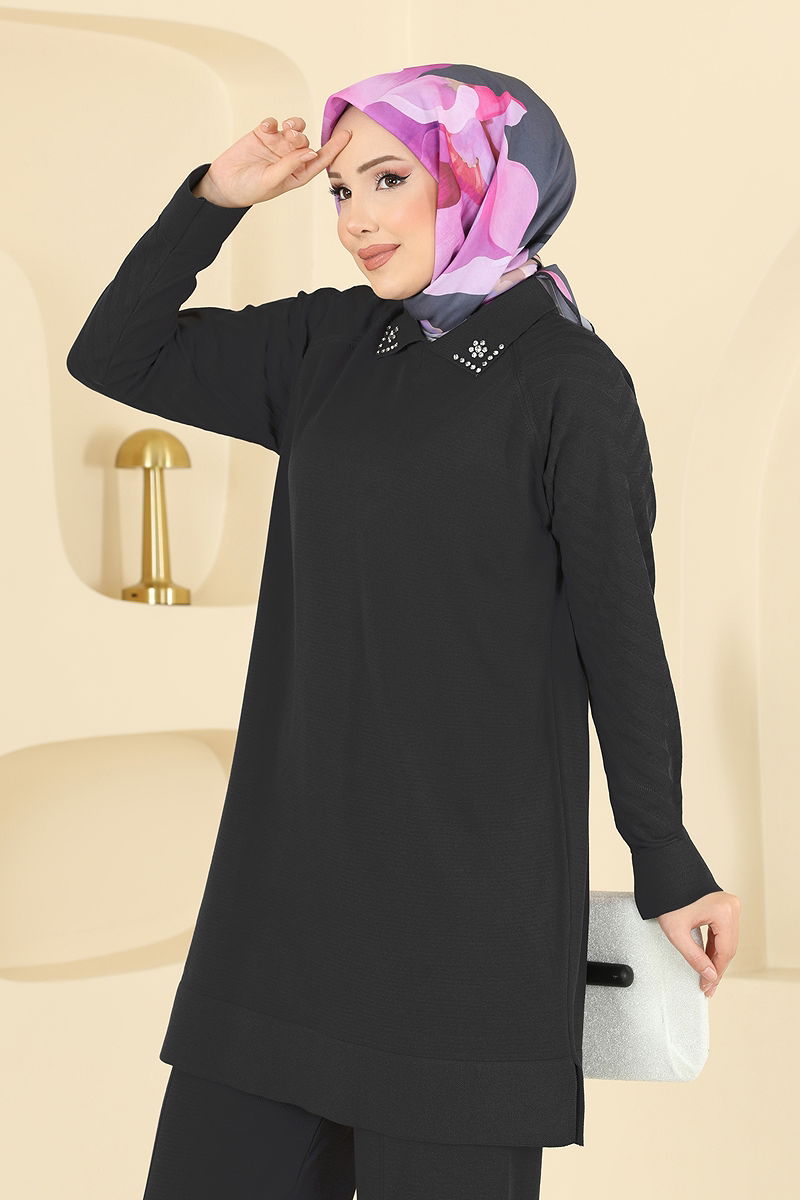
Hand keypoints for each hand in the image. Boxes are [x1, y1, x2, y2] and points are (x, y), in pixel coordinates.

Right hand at [198, 116, 351, 207]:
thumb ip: (290, 166)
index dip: (334, 147)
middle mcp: (290, 158)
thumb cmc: (249, 189)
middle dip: (302, 137)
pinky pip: (274, 123)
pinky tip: (267, 127)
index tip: (348, 135)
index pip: (320, 159)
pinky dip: (273, 122)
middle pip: (306, 142)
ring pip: (294, 129)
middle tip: (293, 138)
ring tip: (288, 129)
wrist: (224, 184)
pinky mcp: (263, 135)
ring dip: (294, 126)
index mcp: (297, 173)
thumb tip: (310, 152)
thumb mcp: (271, 181)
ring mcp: (277, 145)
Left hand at [656, 891, 740, 997]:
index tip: (707, 987)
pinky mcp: (723, 904)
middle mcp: (732, 907)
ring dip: (716, 958)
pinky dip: (715, 946)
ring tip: (707, 977)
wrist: (663, 870)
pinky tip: (709, 959)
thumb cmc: (667, 898)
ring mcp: (729, 904)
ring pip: (727, 940)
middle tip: (707, 987)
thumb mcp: (676, 932)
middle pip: (729, 947)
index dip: (716, 973)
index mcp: (724, 912)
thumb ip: (694, 957)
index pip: (725, 952)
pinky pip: (722, 930)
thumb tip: (710, 975)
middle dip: (717, 968)